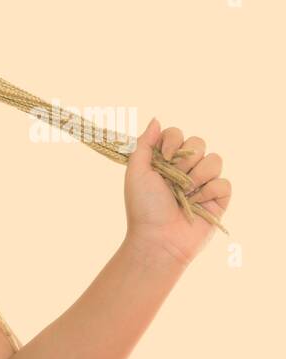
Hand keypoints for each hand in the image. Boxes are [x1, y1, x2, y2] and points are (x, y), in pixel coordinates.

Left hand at [123, 118, 231, 266]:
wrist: (158, 239)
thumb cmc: (143, 207)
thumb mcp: (136, 172)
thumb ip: (144, 144)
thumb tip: (155, 120)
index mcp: (165, 161)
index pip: (177, 134)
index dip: (173, 142)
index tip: (166, 157)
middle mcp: (185, 168)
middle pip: (198, 142)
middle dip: (185, 161)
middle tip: (173, 180)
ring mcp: (203, 182)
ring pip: (214, 159)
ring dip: (196, 177)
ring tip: (185, 194)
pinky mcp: (219, 197)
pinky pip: (223, 181)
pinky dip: (209, 192)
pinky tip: (197, 204)